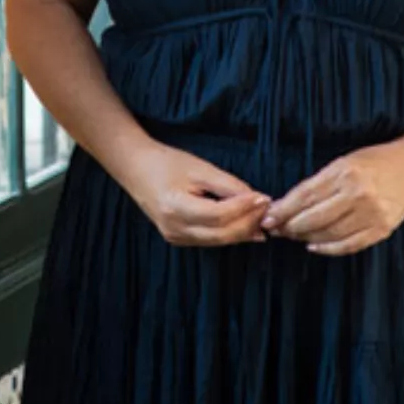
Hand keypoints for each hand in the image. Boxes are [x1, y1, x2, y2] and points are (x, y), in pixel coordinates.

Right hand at [115, 143, 270, 246]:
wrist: (135, 168)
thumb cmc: (165, 162)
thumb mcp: (199, 168)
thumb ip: (229, 185)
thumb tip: (258, 200)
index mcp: (175, 207)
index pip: (219, 215)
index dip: (245, 208)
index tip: (264, 198)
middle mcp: (174, 228)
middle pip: (222, 234)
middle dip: (249, 223)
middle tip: (268, 210)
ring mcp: (175, 237)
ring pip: (218, 241)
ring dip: (243, 231)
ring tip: (262, 217)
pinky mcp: (178, 239)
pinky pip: (210, 240)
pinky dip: (229, 233)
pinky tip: (245, 225)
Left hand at [262, 145, 403, 255]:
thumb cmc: (373, 162)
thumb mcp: (342, 163)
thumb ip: (317, 183)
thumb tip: (285, 204)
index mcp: (344, 173)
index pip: (305, 196)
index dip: (283, 210)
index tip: (268, 217)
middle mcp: (358, 195)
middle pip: (314, 218)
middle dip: (290, 226)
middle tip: (276, 229)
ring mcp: (372, 214)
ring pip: (329, 234)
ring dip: (306, 237)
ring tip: (292, 235)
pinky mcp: (382, 229)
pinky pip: (350, 245)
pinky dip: (329, 248)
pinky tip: (313, 246)